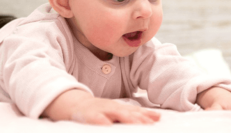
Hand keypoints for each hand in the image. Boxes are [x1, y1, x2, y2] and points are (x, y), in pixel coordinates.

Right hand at [42, 89, 160, 124]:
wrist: (73, 104)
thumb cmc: (97, 111)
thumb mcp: (115, 112)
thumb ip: (132, 115)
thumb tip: (155, 117)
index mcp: (117, 107)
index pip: (134, 111)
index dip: (146, 115)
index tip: (158, 119)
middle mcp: (111, 107)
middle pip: (128, 112)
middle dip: (139, 118)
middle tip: (151, 124)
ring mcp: (100, 110)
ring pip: (115, 114)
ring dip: (126, 119)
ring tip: (137, 125)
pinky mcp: (88, 115)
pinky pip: (96, 119)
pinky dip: (102, 122)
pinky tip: (107, 127)